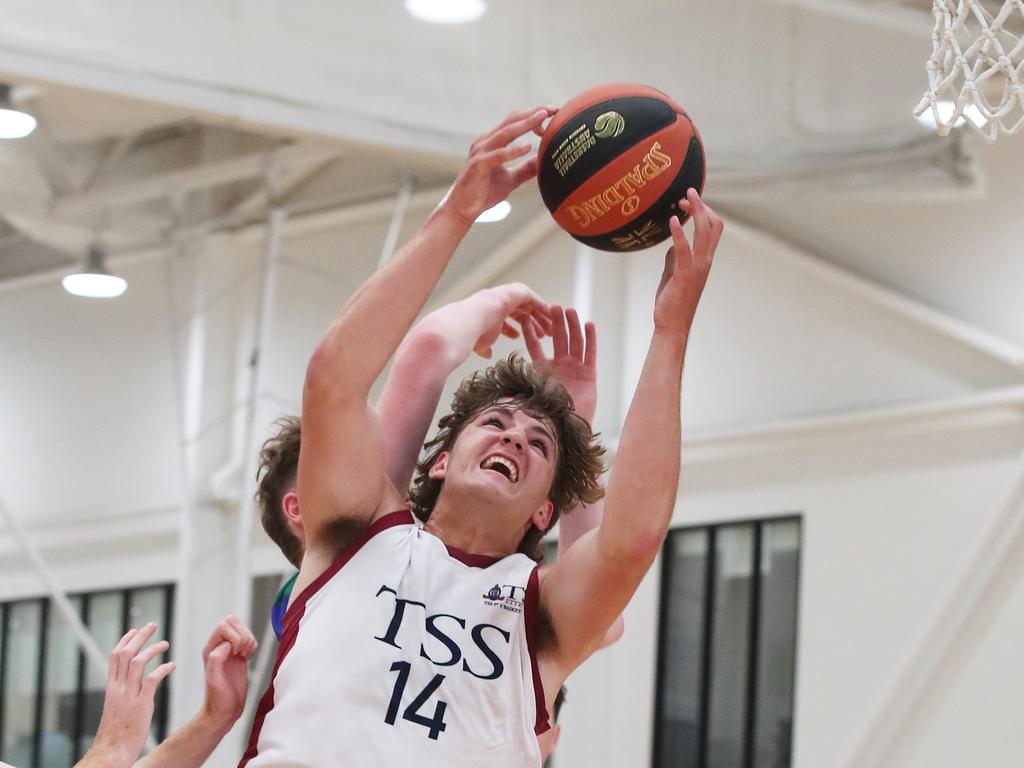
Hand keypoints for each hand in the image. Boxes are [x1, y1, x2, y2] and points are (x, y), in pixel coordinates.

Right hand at [86, 623, 174, 765]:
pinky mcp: (141, 705)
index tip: (134, 630)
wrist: (112, 753)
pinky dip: (163, 668)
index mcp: (111, 688)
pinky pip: (152, 680)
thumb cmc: (116, 733)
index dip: (125, 641)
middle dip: (139, 637)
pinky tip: (172, 665)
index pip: (114, 657)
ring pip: (137, 662)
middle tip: (152, 624)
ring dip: (153, 649)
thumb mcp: (115, 708)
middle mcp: (117, 689)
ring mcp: (128, 696)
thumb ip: (121, 694)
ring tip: (166, 643)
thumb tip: (127, 685)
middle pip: (125, 654)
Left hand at [201, 615, 257, 729]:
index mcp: (210, 649)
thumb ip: (217, 659)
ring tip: (244, 657)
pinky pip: (251, 640)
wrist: (226, 711)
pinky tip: (248, 659)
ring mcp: (231, 651)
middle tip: (241, 653)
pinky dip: (253, 646)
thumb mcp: (214, 679)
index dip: (233, 636)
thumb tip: (228, 645)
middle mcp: (219, 647)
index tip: (234, 653)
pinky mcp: (241, 655)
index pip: (223, 625)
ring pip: (244, 629)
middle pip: (233, 622)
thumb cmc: (218, 699)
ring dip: (249, 641)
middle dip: (243, 635)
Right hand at [442, 106, 556, 224]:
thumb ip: (526, 169)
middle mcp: (485, 142)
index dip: (533, 114)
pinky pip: (498, 155)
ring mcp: (481, 152)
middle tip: (552, 109)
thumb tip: (543, 162)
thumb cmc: (484, 193)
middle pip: (512, 121)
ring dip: (526, 124)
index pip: (514, 121)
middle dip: (533, 113)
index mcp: (492, 142)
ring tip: (542, 117)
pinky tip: (527, 147)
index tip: (552, 112)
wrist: (463, 209)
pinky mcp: (479, 165)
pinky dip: (513, 150)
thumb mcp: (511, 179)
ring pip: (506, 133)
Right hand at [466, 283, 552, 358]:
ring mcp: (510, 295)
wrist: (477, 316)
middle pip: (521, 314)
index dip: (513, 331)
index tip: (520, 338)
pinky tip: (551, 318)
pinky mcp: (520, 291)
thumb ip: (485, 348)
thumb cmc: (477, 332)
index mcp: (491, 312)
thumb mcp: (482, 343)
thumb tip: (488, 355)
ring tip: (550, 331)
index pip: (505, 321)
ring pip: (530, 307)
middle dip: (532, 326)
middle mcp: (500, 302)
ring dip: (540, 318)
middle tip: (543, 336)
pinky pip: (535, 301)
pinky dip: (543, 309)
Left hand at [524, 305, 596, 421]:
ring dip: (572, 326)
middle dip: (555, 322)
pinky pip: (590, 353)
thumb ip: (520, 396)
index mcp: (544, 371)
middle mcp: (560, 366)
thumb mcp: (531, 402)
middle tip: (552, 306)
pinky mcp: (590, 373)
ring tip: (569, 310)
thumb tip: (498, 395)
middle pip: (558, 339)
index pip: (536, 348)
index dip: (531, 335)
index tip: (526, 320)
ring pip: (574, 342)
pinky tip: (589, 325)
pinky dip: (590, 339)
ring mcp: (576, 368)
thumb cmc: (551, 418)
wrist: (570, 430)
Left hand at [653, 189, 721, 334]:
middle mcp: (705, 261)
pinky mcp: (684, 274)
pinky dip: (679, 232)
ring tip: (684, 197)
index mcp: (703, 260)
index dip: (703, 211)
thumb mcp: (673, 274)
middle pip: (713, 225)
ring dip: (695, 212)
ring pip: (704, 232)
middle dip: (702, 205)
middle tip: (687, 193)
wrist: (671, 324)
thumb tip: (672, 244)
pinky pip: (684, 249)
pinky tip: (672, 221)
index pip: (712, 228)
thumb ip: (675, 258)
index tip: (686, 202)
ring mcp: (697, 267)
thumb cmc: (672, 301)